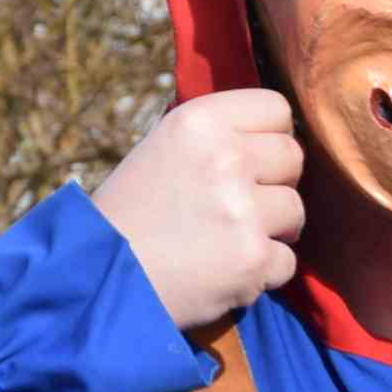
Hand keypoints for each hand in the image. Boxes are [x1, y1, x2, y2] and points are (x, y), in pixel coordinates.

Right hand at [90, 90, 305, 333]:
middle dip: (274, 183)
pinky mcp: (252, 259)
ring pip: (295, 211)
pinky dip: (262, 273)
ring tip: (226, 241)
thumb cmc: (129, 215)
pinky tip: (224, 272)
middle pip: (293, 158)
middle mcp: (226, 158)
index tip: (252, 159)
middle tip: (238, 206)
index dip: (269, 137)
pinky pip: (286, 261)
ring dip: (270, 230)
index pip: (276, 109)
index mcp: (199, 122)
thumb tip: (270, 133)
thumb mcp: (161, 148)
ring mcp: (242, 211)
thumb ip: (215, 136)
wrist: (96, 282)